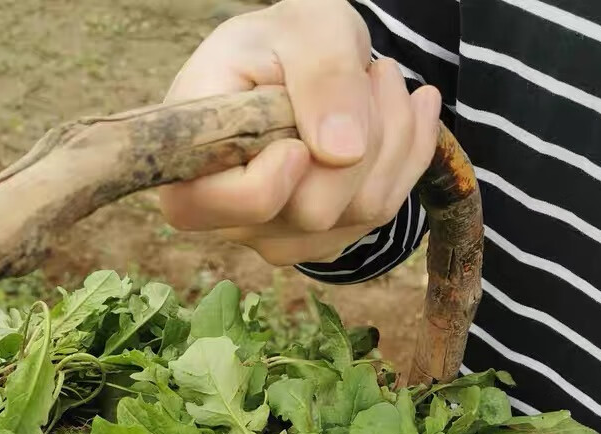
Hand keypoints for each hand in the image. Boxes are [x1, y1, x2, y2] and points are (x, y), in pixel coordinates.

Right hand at [160, 0, 441, 265]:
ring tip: (382, 78)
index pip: (233, 208)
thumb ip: (321, 75)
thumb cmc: (285, 42)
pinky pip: (382, 213)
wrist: (301, 61)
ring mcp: (275, 236)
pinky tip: (404, 110)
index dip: (274, 181)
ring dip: (395, 136)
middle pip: (315, 210)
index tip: (299, 135)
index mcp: (193, 163)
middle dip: (365, 134)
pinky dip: (407, 155)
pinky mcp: (320, 241)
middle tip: (373, 71)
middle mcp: (228, 216)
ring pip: (361, 211)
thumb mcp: (305, 26)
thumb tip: (344, 150)